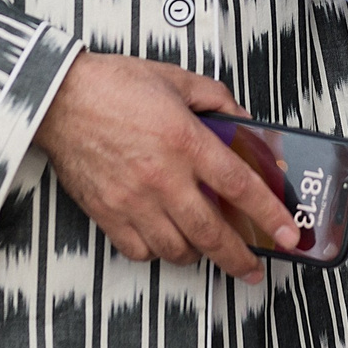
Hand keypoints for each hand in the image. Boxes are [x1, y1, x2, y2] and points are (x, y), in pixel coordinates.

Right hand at [33, 54, 298, 281]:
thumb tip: (242, 119)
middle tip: (254, 268)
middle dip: (240, 257)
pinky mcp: (107, 213)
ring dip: (199, 254)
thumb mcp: (176, 79)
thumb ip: (216, 98)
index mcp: (185, 141)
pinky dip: (158, 252)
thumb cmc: (114, 84)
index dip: (269, 215)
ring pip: (177, 248)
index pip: (240, 186)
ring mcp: (133, 200)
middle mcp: (163, 177)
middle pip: (212, 232)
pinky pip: (140, 250)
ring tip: (209, 250)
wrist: (58, 98)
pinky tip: (167, 240)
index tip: (289, 234)